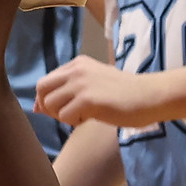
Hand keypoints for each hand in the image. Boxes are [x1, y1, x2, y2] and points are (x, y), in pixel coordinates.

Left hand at [35, 52, 151, 127]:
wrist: (149, 96)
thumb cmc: (124, 93)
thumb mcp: (93, 84)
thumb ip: (68, 91)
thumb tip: (36, 107)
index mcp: (77, 64)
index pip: (46, 81)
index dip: (47, 99)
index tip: (59, 110)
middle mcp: (76, 70)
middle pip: (41, 89)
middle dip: (48, 106)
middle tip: (67, 115)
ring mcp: (81, 84)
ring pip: (50, 104)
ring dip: (62, 116)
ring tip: (82, 116)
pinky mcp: (88, 99)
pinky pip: (64, 116)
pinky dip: (74, 122)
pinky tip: (90, 118)